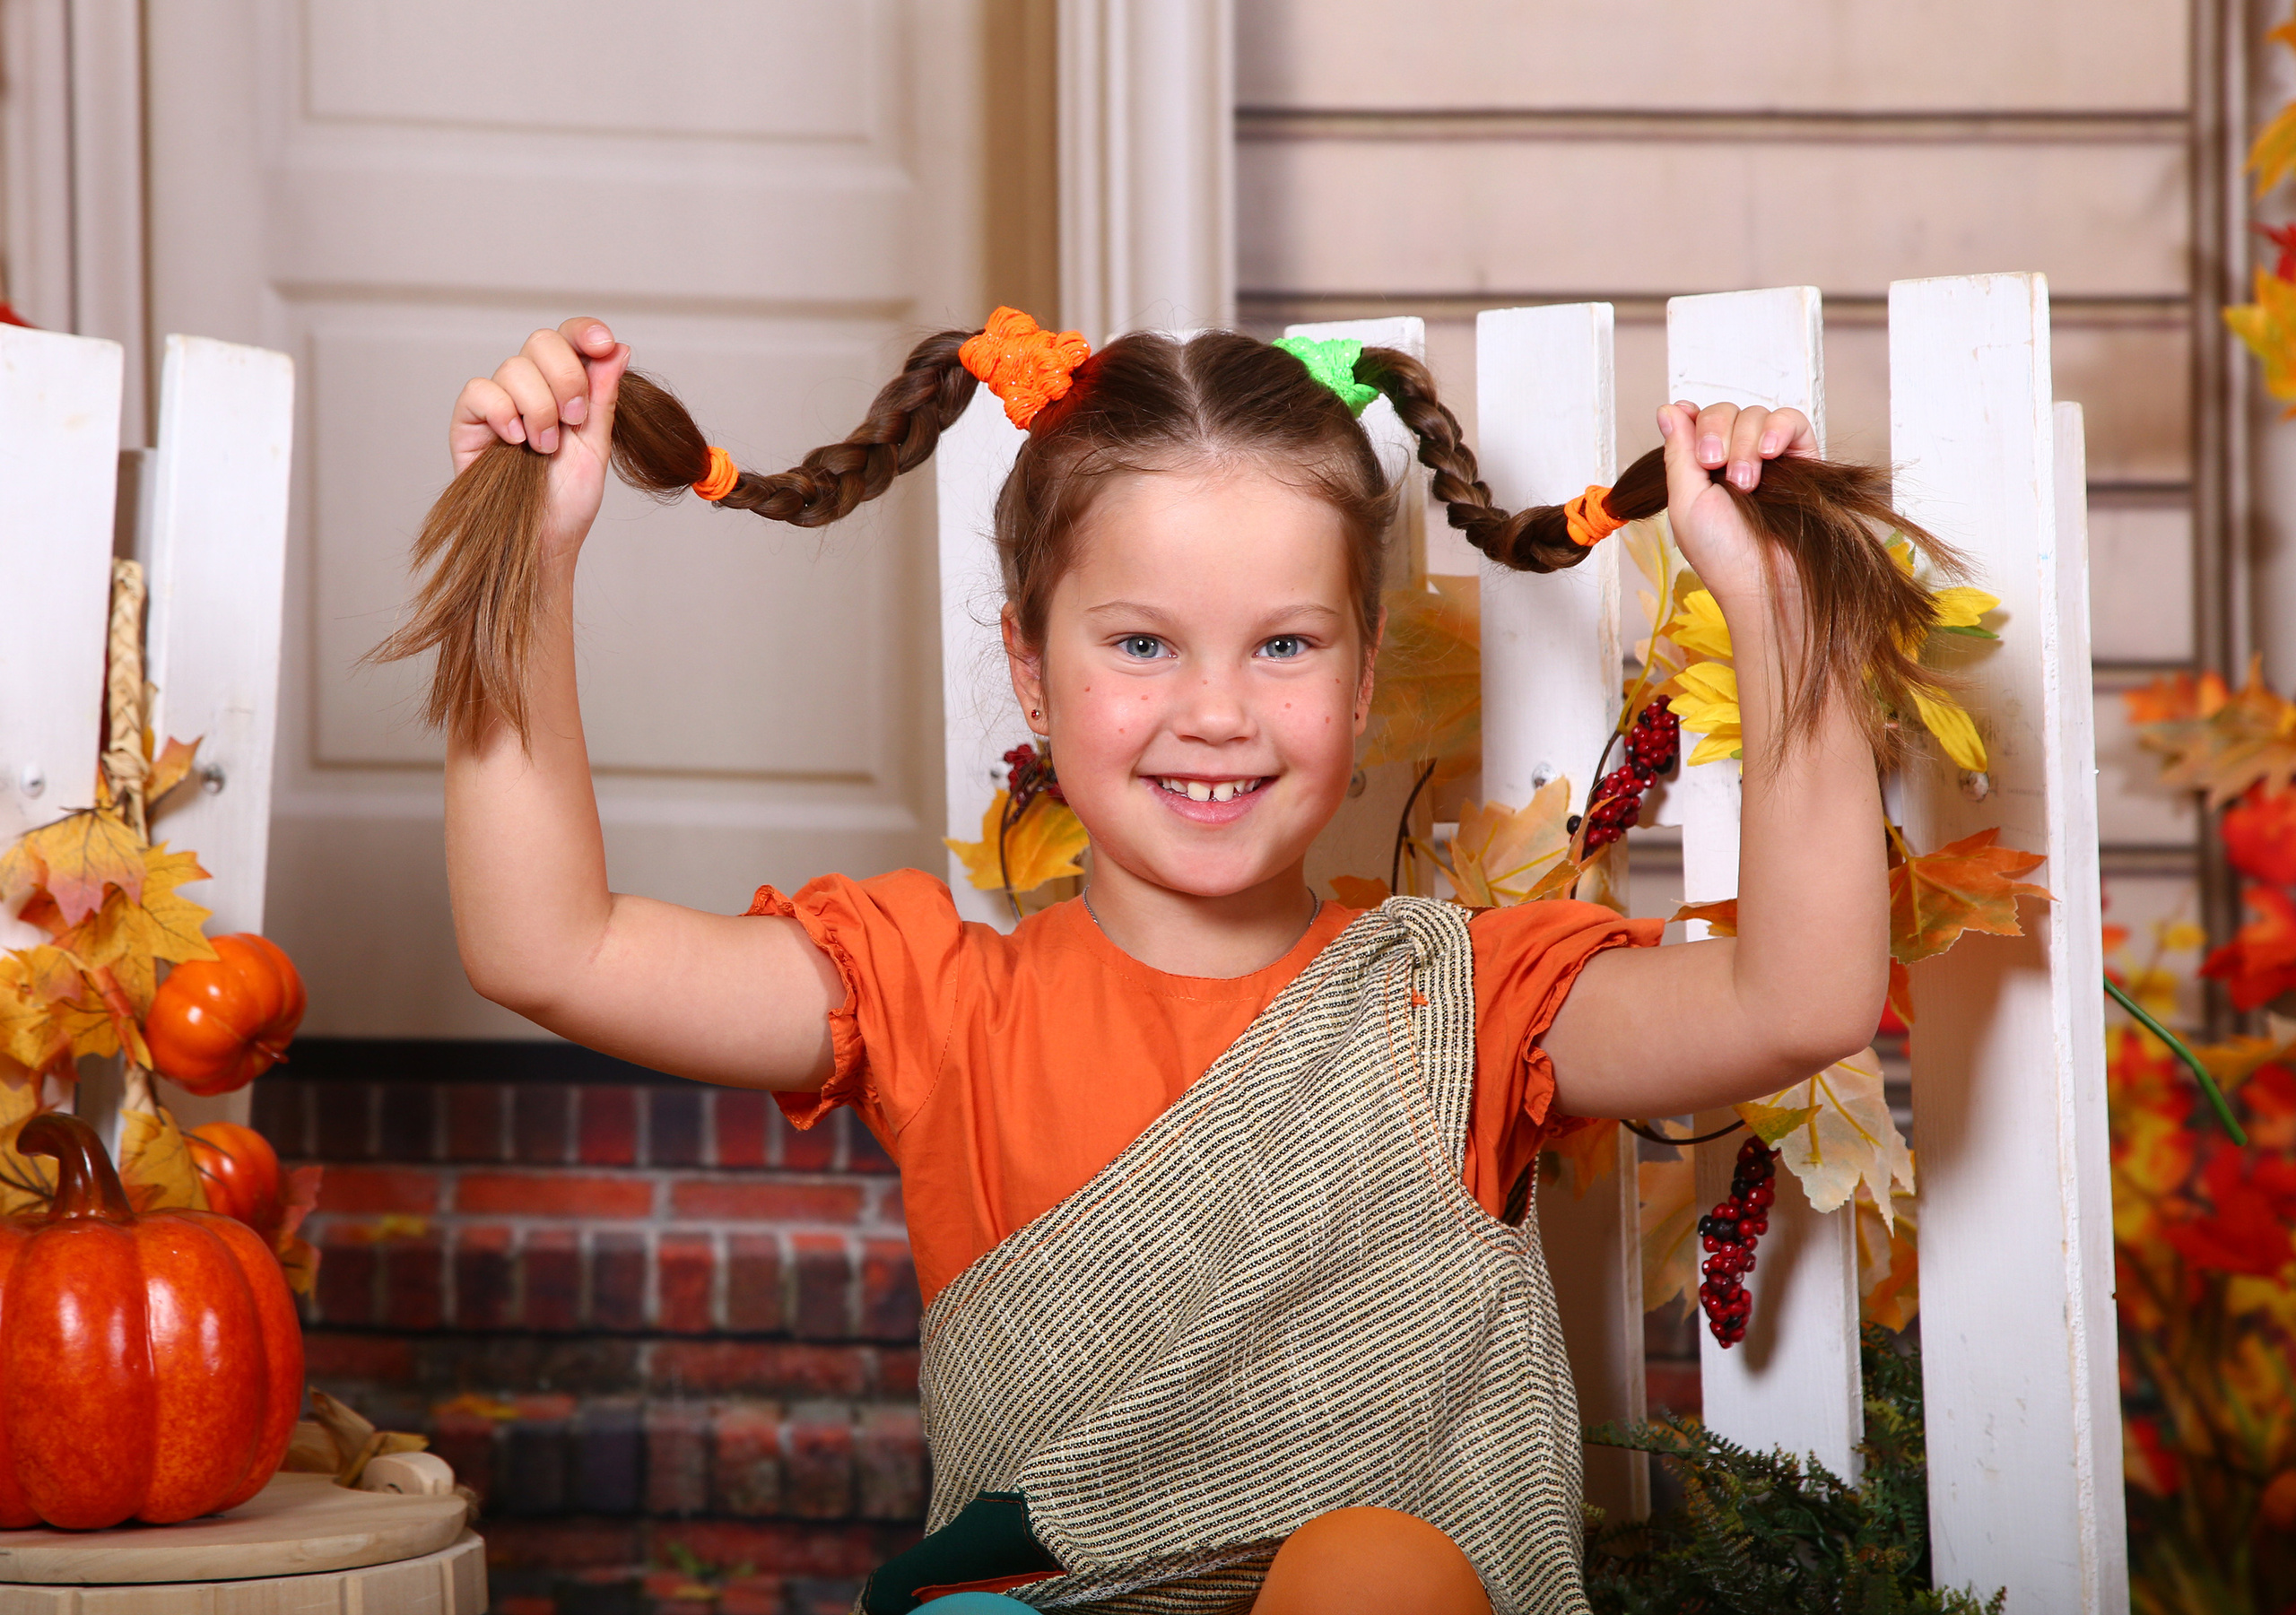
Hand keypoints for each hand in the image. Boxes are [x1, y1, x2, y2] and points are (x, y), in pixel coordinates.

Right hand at [449, 318, 629, 566]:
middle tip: (574, 420)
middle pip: (542, 341)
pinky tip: (515, 441)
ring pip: (515, 367)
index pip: (571, 340)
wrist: (542, 541)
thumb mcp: (596, 447)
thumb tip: (619, 349)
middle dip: (566, 377)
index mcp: (567, 388)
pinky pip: (480, 390)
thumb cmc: (568, 502)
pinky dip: (503, 412)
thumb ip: (603, 398)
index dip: (585, 332)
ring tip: (544, 449)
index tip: (603, 344)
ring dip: (539, 409)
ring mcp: (499, 402)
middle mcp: (532, 388)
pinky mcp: (469, 421)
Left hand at [1656, 400, 1816, 603]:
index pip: (1698, 421)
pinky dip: (1778, 428)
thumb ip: (1678, 452)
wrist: (1764, 581)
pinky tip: (1769, 453)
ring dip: (1745, 443)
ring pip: (1756, 415)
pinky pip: (1793, 420)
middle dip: (1716, 433)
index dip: (1694, 418)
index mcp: (1703, 469)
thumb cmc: (1720, 553)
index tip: (1687, 421)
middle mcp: (1736, 459)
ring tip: (1745, 482)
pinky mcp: (1803, 460)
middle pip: (1724, 412)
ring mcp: (1770, 459)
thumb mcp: (1685, 500)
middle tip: (1715, 466)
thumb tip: (1668, 410)